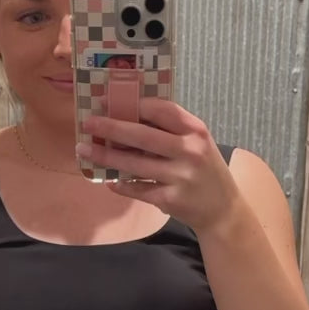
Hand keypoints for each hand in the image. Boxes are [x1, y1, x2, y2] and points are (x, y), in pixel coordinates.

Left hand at [76, 99, 241, 233]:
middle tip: (87, 123)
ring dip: (105, 157)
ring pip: (134, 164)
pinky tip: (108, 180)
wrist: (223, 210)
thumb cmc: (205, 170)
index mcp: (195, 131)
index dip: (133, 103)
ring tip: (84, 150)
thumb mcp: (196, 143)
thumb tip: (126, 116)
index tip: (107, 100)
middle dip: (111, 128)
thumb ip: (170, 130)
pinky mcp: (170, 199)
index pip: (161, 109)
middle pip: (142, 136)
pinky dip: (121, 185)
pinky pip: (138, 189)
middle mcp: (189, 151)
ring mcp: (180, 177)